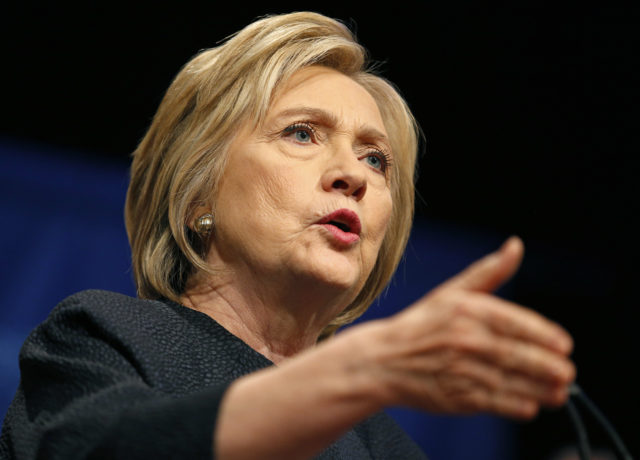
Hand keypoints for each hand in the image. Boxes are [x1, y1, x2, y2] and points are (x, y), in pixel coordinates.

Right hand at [367, 236, 574, 418]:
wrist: (384, 360)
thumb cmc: (422, 324)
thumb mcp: (452, 292)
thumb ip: (489, 271)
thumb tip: (516, 245)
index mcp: (468, 310)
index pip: (516, 322)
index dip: (544, 336)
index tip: (564, 345)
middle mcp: (466, 339)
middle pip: (518, 355)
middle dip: (549, 366)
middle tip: (567, 373)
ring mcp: (461, 369)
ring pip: (511, 381)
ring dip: (540, 389)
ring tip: (559, 392)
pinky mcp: (456, 396)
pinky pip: (494, 403)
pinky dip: (516, 406)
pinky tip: (531, 406)